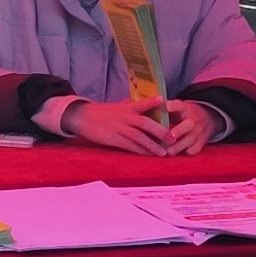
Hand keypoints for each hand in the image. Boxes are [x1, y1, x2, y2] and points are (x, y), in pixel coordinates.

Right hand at [59, 98, 180, 155]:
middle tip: (172, 138)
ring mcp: (119, 128)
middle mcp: (125, 116)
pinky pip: (129, 146)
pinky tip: (148, 155)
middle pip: (145, 123)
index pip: (142, 103)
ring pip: (139, 137)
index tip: (164, 101)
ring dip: (152, 145)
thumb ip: (132, 106)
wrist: (83, 117)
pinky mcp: (113, 139)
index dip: (152, 102)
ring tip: (163, 152)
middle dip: (160, 131)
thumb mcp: (118, 106)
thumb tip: (148, 103)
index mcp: (127, 107)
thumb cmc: (103, 112)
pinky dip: (140, 151)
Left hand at [154, 100, 221, 155]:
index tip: (166, 106)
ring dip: (179, 146)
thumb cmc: (184, 114)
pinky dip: (190, 151)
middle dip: (179, 130)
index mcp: (184, 109)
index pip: (179, 105)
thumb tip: (144, 109)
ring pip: (190, 139)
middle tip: (170, 136)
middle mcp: (192, 119)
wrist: (208, 117)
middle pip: (187, 125)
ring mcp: (198, 131)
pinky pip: (197, 148)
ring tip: (168, 152)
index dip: (173, 106)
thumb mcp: (178, 108)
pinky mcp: (201, 141)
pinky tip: (182, 153)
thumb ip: (164, 110)